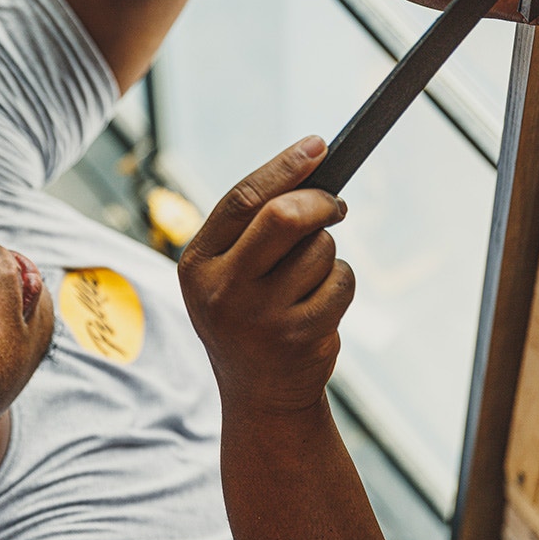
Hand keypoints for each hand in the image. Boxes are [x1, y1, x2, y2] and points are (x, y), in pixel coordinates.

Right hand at [178, 136, 352, 412]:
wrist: (259, 394)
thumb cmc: (247, 317)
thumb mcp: (227, 274)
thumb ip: (252, 228)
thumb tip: (309, 169)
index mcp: (197, 265)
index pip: (241, 200)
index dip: (283, 167)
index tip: (318, 144)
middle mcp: (222, 291)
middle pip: (283, 217)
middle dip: (319, 202)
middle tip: (335, 206)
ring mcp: (261, 318)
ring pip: (321, 248)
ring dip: (327, 252)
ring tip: (310, 278)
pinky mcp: (300, 337)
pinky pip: (342, 280)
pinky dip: (342, 281)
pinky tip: (322, 303)